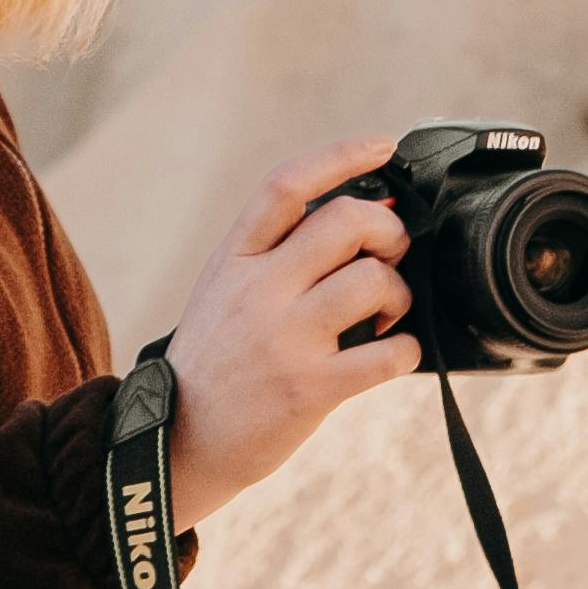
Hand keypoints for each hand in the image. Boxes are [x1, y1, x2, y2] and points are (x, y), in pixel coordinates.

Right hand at [162, 132, 417, 522]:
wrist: (181, 441)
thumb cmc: (214, 360)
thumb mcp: (223, 287)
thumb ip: (272, 251)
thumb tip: (351, 216)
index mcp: (236, 257)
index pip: (288, 184)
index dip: (342, 155)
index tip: (383, 147)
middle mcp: (260, 289)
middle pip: (347, 222)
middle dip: (389, 229)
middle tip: (391, 251)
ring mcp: (286, 339)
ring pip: (373, 281)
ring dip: (399, 292)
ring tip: (388, 311)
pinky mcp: (311, 389)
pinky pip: (387, 355)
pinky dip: (407, 350)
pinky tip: (394, 353)